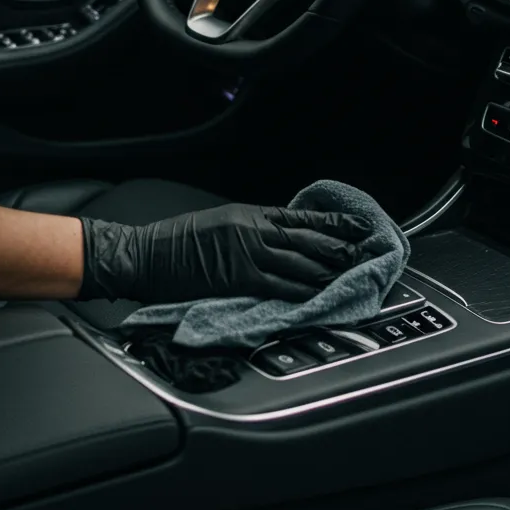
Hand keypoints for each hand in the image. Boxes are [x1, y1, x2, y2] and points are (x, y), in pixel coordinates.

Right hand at [78, 204, 371, 303]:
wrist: (144, 253)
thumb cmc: (175, 241)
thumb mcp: (218, 222)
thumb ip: (250, 231)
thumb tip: (279, 241)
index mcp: (249, 215)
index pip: (301, 217)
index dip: (333, 223)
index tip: (357, 225)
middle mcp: (253, 230)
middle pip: (307, 238)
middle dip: (339, 246)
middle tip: (366, 253)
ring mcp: (246, 253)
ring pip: (299, 261)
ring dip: (328, 269)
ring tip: (352, 274)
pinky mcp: (237, 278)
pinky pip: (279, 285)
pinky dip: (302, 290)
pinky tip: (320, 294)